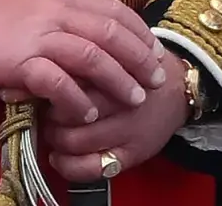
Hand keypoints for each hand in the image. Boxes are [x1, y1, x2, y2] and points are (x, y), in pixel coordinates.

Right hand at [0, 0, 166, 121]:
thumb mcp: (35, 7)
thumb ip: (64, 18)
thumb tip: (97, 36)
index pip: (113, 9)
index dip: (139, 32)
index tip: (155, 52)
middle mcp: (55, 11)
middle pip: (110, 32)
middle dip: (138, 58)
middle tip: (155, 79)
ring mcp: (37, 35)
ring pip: (91, 55)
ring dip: (118, 80)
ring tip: (133, 99)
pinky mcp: (17, 61)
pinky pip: (56, 81)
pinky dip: (77, 97)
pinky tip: (87, 112)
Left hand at [43, 53, 192, 182]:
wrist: (178, 88)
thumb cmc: (140, 68)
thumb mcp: (118, 52)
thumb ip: (88, 57)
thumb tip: (45, 63)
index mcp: (120, 74)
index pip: (74, 83)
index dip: (52, 87)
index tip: (43, 86)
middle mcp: (124, 105)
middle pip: (71, 114)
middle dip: (50, 114)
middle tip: (45, 110)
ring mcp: (128, 133)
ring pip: (76, 143)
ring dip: (55, 138)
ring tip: (52, 130)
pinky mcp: (131, 156)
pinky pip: (91, 169)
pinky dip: (67, 166)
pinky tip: (58, 156)